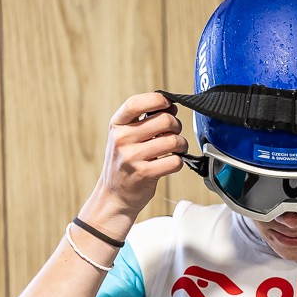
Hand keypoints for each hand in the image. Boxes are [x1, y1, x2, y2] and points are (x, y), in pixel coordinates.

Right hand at [81, 92, 188, 237]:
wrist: (114, 196)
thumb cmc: (124, 164)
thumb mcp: (126, 138)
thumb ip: (145, 121)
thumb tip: (171, 106)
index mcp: (117, 126)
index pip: (136, 103)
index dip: (157, 99)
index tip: (167, 104)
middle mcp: (122, 139)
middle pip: (164, 120)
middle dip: (176, 125)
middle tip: (174, 133)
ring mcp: (132, 157)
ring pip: (173, 141)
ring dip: (181, 144)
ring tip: (176, 149)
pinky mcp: (144, 174)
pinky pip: (175, 161)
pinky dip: (178, 162)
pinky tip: (170, 163)